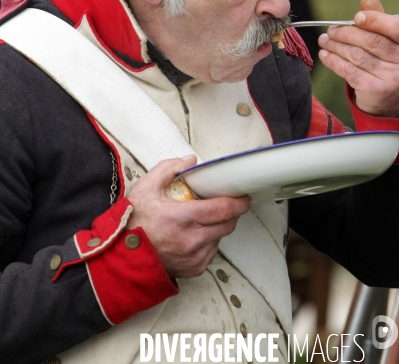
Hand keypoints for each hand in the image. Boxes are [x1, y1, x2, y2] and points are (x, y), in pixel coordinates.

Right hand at [126, 155, 250, 277]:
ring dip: (217, 227)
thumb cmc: (133, 225)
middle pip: (228, 224)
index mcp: (183, 218)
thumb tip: (190, 162)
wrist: (122, 258)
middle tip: (224, 204)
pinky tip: (193, 235)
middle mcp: (192, 240)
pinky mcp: (194, 269)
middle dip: (231, 213)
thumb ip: (168, 169)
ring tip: (201, 220)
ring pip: (220, 238)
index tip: (243, 197)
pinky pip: (211, 252)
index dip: (238, 202)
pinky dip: (208, 242)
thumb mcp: (145, 188)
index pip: (224, 209)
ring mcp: (194, 257)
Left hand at [318, 0, 398, 117]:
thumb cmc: (387, 62)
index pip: (396, 28)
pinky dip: (333, 61)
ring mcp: (393, 78)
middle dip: (347, 33)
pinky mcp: (376, 90)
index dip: (376, 21)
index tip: (356, 18)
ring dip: (336, 46)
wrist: (389, 100)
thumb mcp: (387, 39)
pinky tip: (325, 55)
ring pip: (358, 56)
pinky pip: (349, 71)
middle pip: (372, 41)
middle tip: (331, 30)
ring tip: (324, 40)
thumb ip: (378, 20)